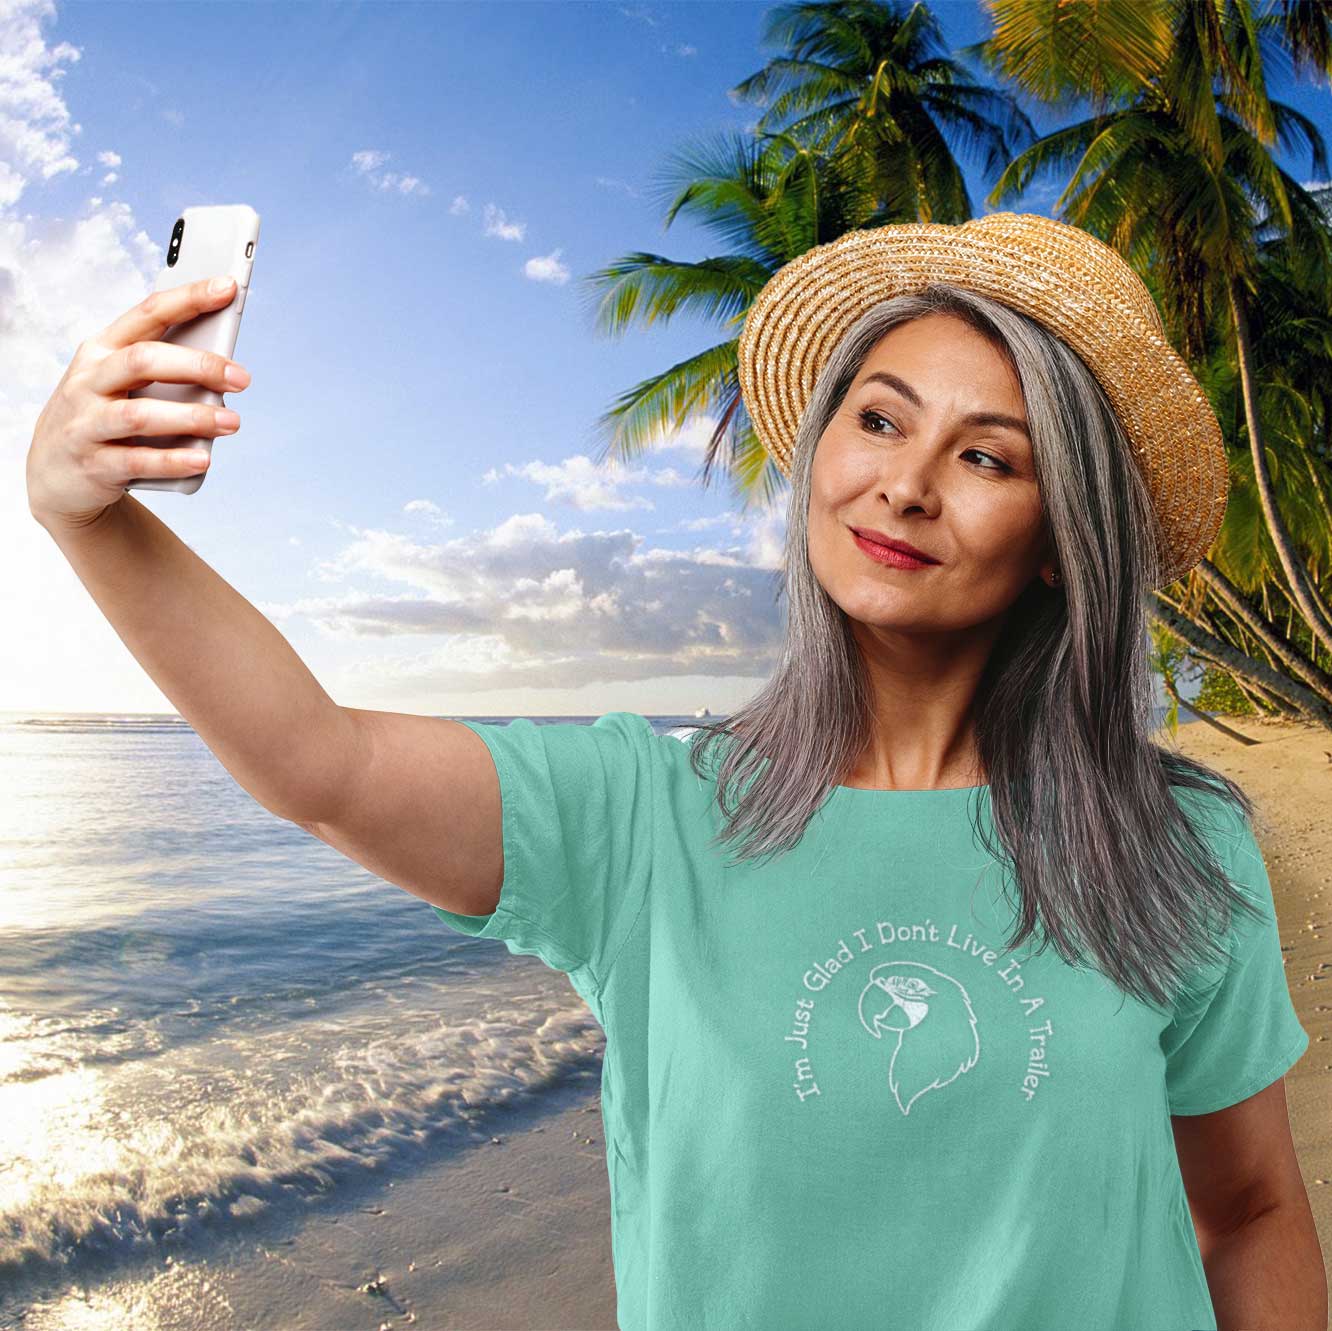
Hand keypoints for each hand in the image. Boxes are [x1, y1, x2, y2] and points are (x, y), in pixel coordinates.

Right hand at [26, 274, 251, 530]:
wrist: (55, 473)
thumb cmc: (103, 416)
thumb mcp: (122, 384)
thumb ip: (164, 371)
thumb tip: (226, 368)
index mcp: (102, 350)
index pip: (148, 314)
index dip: (188, 298)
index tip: (228, 287)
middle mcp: (90, 380)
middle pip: (144, 360)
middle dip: (198, 366)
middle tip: (242, 379)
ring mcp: (87, 423)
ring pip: (140, 414)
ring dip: (192, 417)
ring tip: (232, 422)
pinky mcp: (93, 464)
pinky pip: (137, 461)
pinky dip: (173, 460)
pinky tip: (202, 460)